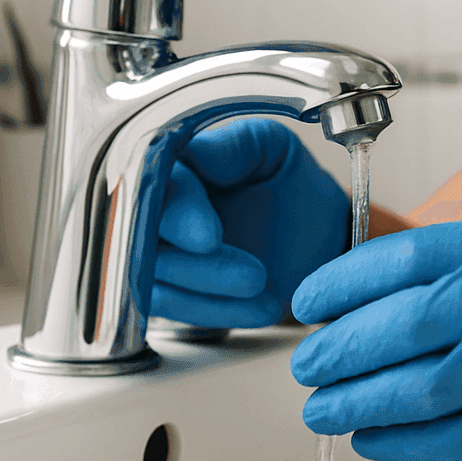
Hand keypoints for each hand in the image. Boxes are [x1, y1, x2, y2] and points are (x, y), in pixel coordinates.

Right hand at [153, 118, 348, 329]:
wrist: (317, 229)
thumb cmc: (291, 180)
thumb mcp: (273, 150)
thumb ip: (233, 146)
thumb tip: (191, 153)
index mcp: (171, 163)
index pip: (154, 187)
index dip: (177, 215)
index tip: (210, 239)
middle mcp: (153, 209)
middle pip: (144, 244)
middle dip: (195, 267)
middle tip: (254, 276)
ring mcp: (158, 254)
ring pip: (156, 285)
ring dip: (210, 297)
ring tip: (267, 292)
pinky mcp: (172, 291)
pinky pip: (178, 311)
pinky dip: (220, 313)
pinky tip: (266, 308)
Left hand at [289, 207, 461, 460]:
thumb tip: (364, 299)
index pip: (408, 255)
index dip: (344, 282)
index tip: (307, 302)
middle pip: (408, 324)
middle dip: (342, 349)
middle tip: (306, 365)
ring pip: (425, 387)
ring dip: (361, 403)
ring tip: (324, 409)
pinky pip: (456, 436)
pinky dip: (404, 442)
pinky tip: (373, 438)